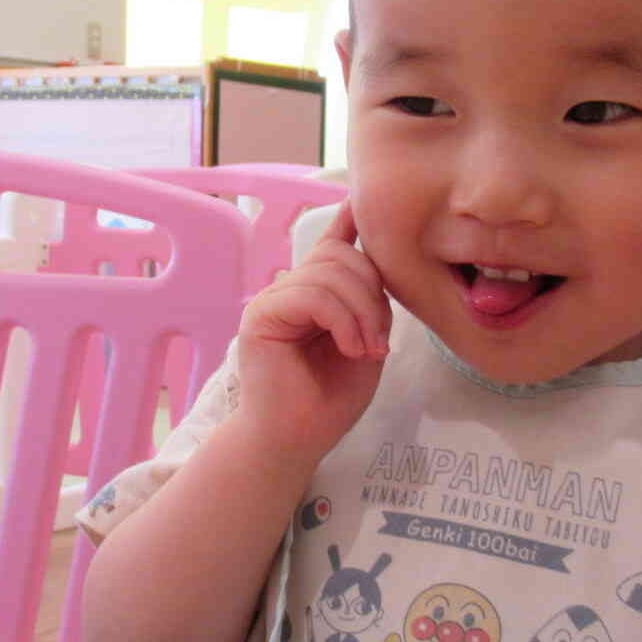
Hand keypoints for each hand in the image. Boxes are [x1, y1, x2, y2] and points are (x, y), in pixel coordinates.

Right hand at [233, 198, 390, 460]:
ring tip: (366, 351)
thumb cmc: (329, 400)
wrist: (296, 441)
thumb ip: (368, 304)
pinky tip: (349, 348)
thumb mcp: (364, 343)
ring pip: (329, 273)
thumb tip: (374, 259)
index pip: (332, 247)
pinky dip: (341, 320)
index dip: (347, 221)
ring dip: (362, 313)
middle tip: (380, 343)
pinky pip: (311, 294)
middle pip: (341, 257)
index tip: (360, 200)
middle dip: (373, 294)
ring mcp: (272, 299)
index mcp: (314, 294)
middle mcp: (290, 289)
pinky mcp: (261, 315)